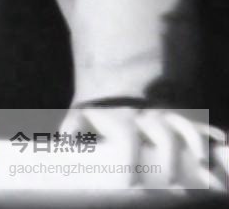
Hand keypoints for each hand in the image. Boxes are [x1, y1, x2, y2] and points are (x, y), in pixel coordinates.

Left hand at [61, 106, 228, 191]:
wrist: (110, 90)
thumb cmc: (94, 117)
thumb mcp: (79, 119)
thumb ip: (72, 130)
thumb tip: (63, 144)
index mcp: (120, 118)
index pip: (128, 138)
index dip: (130, 160)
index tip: (132, 185)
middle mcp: (145, 116)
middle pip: (163, 133)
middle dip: (172, 160)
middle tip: (176, 186)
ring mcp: (162, 116)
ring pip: (183, 127)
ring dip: (195, 147)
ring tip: (206, 172)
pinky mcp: (176, 119)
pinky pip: (197, 123)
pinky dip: (211, 133)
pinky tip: (222, 142)